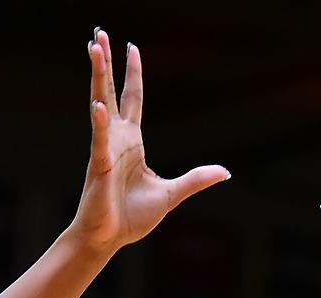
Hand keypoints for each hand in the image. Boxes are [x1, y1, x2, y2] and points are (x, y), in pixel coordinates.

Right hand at [68, 29, 229, 252]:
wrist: (109, 239)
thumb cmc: (131, 217)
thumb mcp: (173, 193)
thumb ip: (197, 179)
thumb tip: (226, 171)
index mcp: (132, 142)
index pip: (133, 98)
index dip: (132, 72)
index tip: (131, 47)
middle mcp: (116, 138)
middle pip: (112, 90)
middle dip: (107, 62)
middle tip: (100, 34)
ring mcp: (105, 148)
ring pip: (100, 102)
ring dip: (98, 75)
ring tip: (94, 48)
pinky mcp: (99, 165)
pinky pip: (99, 139)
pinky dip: (99, 121)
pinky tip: (99, 103)